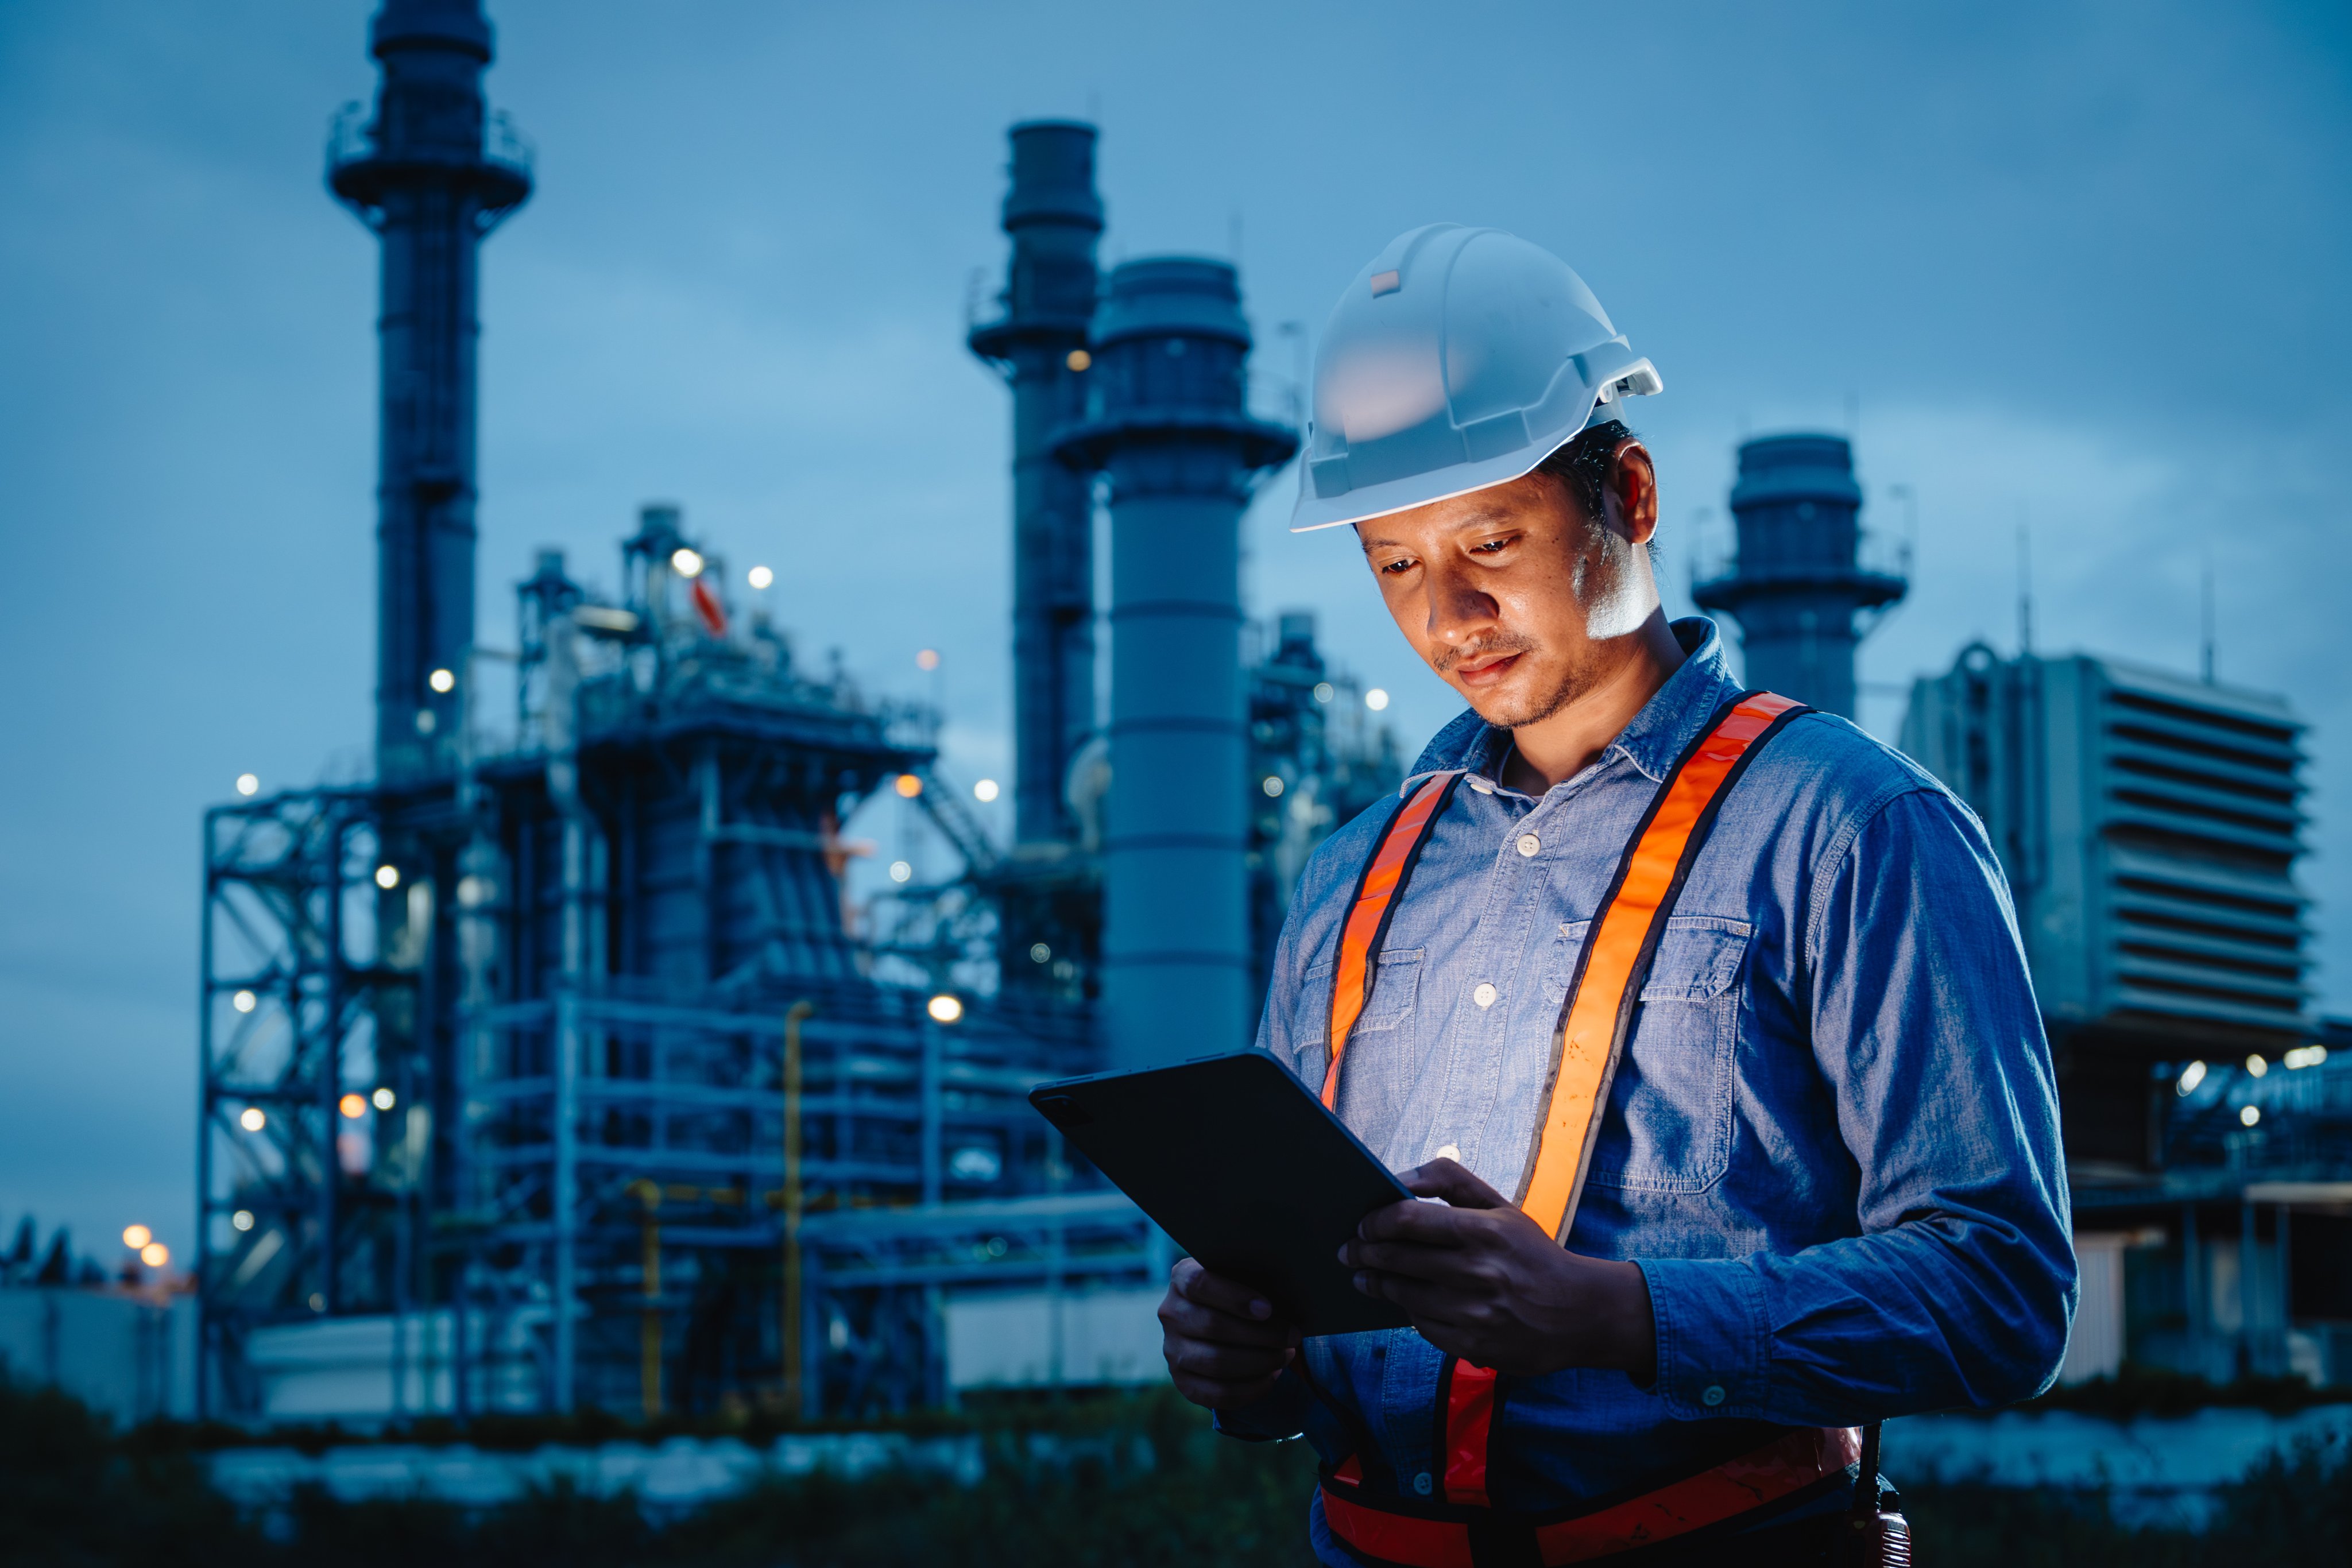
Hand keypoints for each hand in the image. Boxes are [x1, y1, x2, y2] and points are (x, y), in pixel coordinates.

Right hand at [1158, 1257, 1300, 1408]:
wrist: (1222, 1320)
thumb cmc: (1242, 1294)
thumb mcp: (1244, 1278)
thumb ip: (1255, 1281)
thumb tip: (1284, 1303)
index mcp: (1182, 1278)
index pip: (1200, 1284)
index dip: (1235, 1298)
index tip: (1268, 1309)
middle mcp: (1171, 1313)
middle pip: (1213, 1326)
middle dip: (1261, 1334)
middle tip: (1292, 1336)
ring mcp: (1173, 1350)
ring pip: (1216, 1363)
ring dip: (1259, 1362)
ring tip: (1285, 1355)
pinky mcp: (1183, 1381)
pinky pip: (1218, 1393)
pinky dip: (1251, 1388)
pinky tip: (1272, 1376)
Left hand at [1339, 1158, 1656, 1379]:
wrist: (1581, 1312)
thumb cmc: (1532, 1252)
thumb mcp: (1501, 1206)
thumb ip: (1450, 1182)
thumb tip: (1399, 1177)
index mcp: (1484, 1231)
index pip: (1407, 1220)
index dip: (1375, 1222)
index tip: (1362, 1224)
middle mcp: (1478, 1273)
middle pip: (1398, 1260)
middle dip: (1364, 1254)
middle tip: (1348, 1252)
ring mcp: (1475, 1313)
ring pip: (1404, 1296)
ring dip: (1378, 1285)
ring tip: (1365, 1278)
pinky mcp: (1474, 1346)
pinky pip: (1423, 1327)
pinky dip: (1409, 1313)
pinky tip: (1404, 1303)